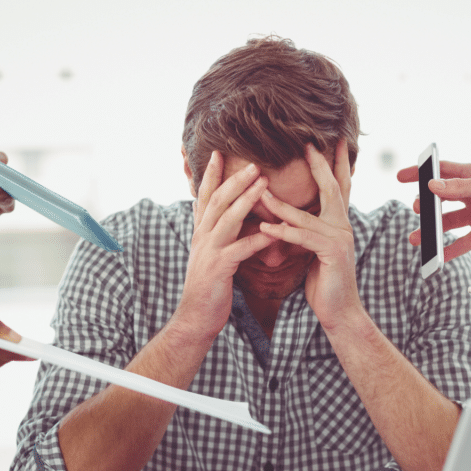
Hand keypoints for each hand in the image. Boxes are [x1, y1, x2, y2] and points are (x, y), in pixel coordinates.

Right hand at [178, 151, 274, 338]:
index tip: (219, 153)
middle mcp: (202, 237)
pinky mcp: (219, 268)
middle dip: (234, 179)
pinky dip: (259, 238)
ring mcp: (209, 251)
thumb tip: (227, 218)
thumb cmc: (209, 287)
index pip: (205, 197)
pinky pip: (241, 249)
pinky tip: (275, 231)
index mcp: (200, 232)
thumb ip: (218, 235)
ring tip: (264, 183)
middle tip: (253, 162)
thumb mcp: (210, 254)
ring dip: (246, 199)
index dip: (211, 175)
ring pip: (228, 218)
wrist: (195, 317)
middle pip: (218, 200)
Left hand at [260, 141, 361, 331]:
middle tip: (307, 144)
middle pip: (332, 188)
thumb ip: (307, 230)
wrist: (339, 311)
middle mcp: (343, 226)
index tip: (331, 141)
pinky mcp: (332, 253)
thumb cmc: (323, 281)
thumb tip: (289, 215)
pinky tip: (265, 228)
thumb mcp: (313, 250)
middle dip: (319, 165)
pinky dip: (282, 232)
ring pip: (306, 215)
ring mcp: (340, 238)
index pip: (338, 187)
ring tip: (260, 191)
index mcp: (339, 223)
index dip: (335, 163)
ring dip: (280, 204)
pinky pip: (302, 238)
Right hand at [396, 161, 470, 261]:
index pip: (440, 173)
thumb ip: (460, 188)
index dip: (420, 174)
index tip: (401, 177)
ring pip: (447, 223)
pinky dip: (449, 251)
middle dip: (425, 206)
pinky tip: (436, 257)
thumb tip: (432, 187)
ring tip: (416, 238)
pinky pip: (462, 243)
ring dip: (431, 231)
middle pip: (440, 200)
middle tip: (416, 210)